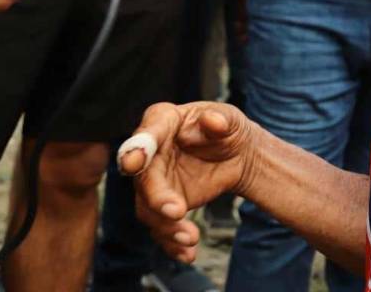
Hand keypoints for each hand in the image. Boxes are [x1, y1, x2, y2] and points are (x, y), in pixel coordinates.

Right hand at [120, 102, 256, 262]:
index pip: (147, 135)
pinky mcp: (163, 205)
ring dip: (166, 227)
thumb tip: (214, 121)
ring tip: (190, 238)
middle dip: (157, 198)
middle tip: (176, 212)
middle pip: (144, 179)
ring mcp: (155, 181)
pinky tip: (187, 253)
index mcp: (162, 122)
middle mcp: (151, 154)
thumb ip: (219, 119)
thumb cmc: (226, 129)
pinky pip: (161, 228)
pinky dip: (172, 243)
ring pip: (148, 209)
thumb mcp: (228, 118)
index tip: (134, 162)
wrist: (236, 156)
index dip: (138, 148)